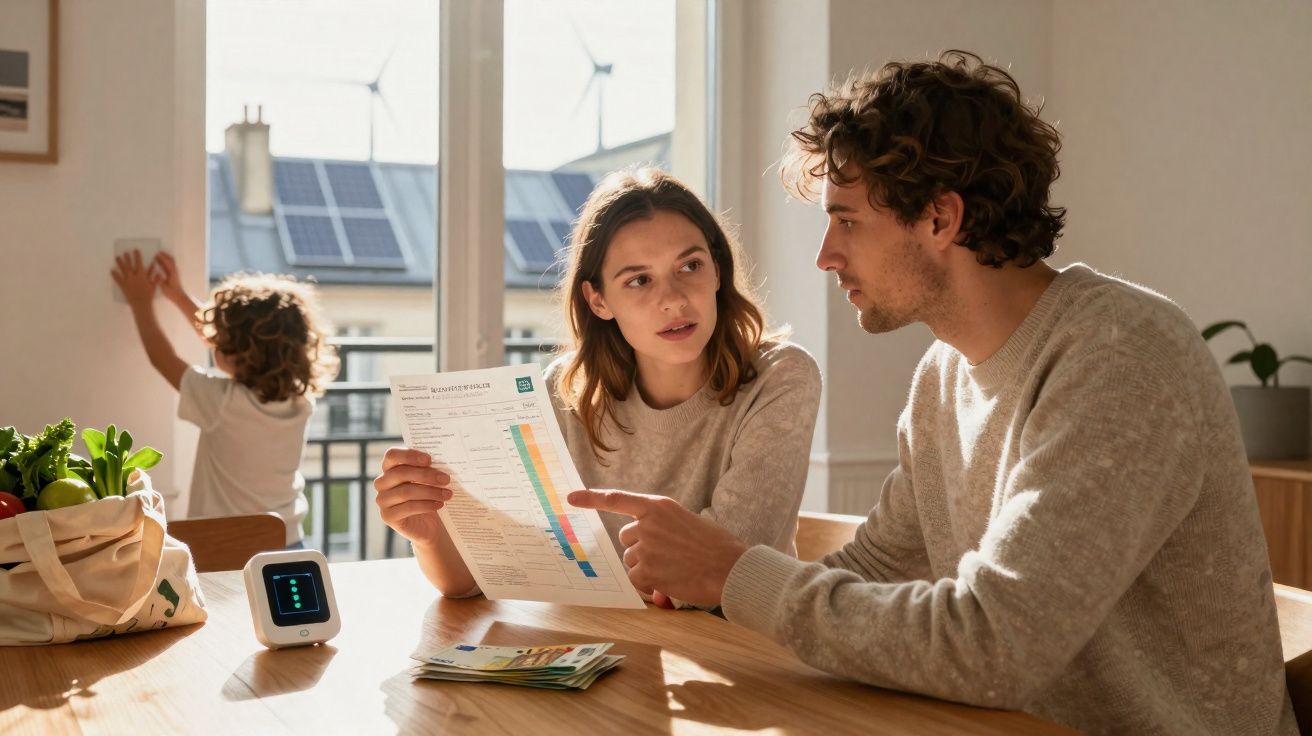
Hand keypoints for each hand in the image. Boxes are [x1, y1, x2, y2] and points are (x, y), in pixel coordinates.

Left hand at [111, 250, 155, 307]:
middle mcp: (133, 276)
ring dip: (120, 263)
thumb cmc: (148, 294)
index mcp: (141, 275)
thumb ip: (154, 275)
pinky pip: (117, 279)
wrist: (141, 303)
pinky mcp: (123, 285)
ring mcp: (127, 280)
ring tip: (117, 257)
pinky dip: (114, 274)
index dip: (137, 256)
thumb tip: (155, 267)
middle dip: (127, 258)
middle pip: (129, 265)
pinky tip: (111, 270)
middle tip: (125, 252)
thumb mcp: (153, 284)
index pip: (139, 263)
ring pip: (122, 270)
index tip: (135, 251)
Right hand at [150, 251, 185, 301]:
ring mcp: (174, 273)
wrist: (179, 297)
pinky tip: (158, 262)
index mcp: (172, 274)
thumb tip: (157, 273)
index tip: (157, 254)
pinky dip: (164, 263)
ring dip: (164, 258)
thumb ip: (160, 280)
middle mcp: (174, 272)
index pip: (168, 263)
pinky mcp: (172, 275)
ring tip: (157, 256)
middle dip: (165, 256)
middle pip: (171, 261)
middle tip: (158, 252)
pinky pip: (168, 266)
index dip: (163, 258)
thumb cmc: (172, 293)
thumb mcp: (164, 287)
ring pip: (170, 263)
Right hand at [374, 447, 452, 548]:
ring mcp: (382, 500)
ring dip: (430, 492)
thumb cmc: (429, 495)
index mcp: (390, 467)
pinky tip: (439, 504)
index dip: (409, 455)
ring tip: (447, 494)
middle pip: (400, 473)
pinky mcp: (388, 516)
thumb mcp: (430, 478)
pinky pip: (408, 508)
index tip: (429, 460)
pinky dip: (426, 505)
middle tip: (446, 479)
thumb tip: (442, 459)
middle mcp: (382, 482)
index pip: (392, 455)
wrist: (429, 523)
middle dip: (426, 475)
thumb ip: (430, 467)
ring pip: (405, 492)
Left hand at [568, 490, 748, 606]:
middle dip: (639, 549)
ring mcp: (645, 547)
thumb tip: (644, 559)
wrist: (730, 568)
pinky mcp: (645, 570)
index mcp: (659, 506)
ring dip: (646, 568)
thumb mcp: (688, 524)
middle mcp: (648, 523)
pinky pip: (636, 579)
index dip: (591, 499)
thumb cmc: (716, 547)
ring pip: (631, 561)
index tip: (570, 498)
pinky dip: (649, 585)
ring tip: (675, 570)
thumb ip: (662, 531)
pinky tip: (669, 583)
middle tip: (666, 557)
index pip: (617, 499)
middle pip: (626, 539)